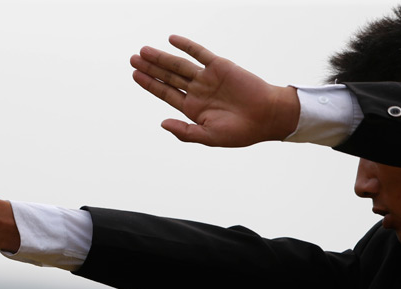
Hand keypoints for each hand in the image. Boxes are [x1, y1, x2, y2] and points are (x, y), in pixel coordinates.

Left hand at [130, 35, 299, 145]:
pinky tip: (172, 40)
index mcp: (192, 108)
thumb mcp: (208, 136)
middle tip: (133, 59)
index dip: (150, 84)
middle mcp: (197, 91)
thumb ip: (184, 132)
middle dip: (150, 68)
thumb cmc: (240, 131)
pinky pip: (200, 53)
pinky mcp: (220, 66)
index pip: (165, 93)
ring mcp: (207, 78)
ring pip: (179, 65)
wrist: (267, 117)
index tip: (135, 75)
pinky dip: (186, 46)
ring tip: (143, 51)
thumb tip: (161, 123)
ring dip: (161, 57)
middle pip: (168, 77)